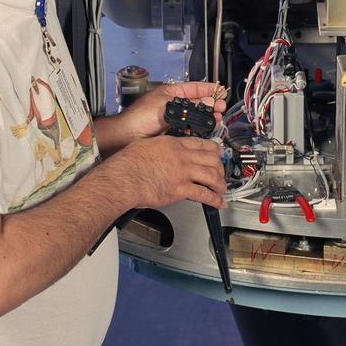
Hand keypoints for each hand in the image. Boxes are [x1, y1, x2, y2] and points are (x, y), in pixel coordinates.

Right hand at [106, 134, 226, 209]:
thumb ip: (160, 147)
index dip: (214, 149)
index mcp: (173, 143)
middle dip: (220, 167)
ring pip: (212, 175)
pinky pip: (203, 193)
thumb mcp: (147, 145)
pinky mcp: (180, 189)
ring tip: (222, 188)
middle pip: (211, 158)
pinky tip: (217, 202)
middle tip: (222, 172)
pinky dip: (214, 199)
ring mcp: (183, 173)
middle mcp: (181, 156)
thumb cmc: (128, 164)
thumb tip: (163, 151)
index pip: (201, 143)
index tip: (217, 153)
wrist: (123, 178)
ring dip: (220, 183)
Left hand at [115, 79, 226, 143]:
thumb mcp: (167, 106)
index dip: (208, 89)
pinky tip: (202, 131)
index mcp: (171, 92)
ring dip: (205, 118)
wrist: (126, 137)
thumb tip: (208, 102)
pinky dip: (197, 130)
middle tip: (220, 110)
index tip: (220, 92)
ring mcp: (173, 118)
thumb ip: (190, 105)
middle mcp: (173, 104)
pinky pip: (189, 129)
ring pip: (194, 117)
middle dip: (210, 106)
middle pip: (197, 103)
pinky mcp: (172, 132)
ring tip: (214, 120)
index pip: (194, 87)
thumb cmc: (139, 117)